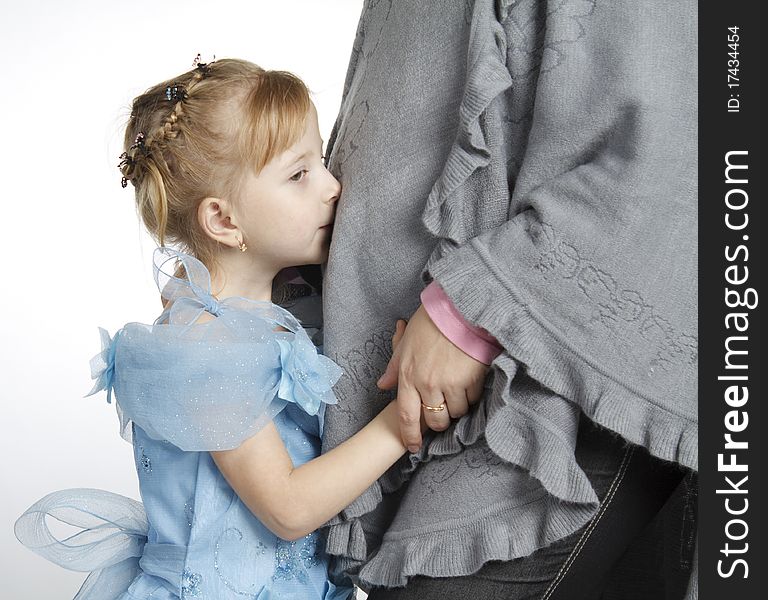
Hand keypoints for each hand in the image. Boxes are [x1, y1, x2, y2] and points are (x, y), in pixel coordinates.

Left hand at [378, 305, 488, 452]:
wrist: (458, 309)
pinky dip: (471, 395)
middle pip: (435, 420)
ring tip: (458, 392)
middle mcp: (427, 384)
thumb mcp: (405, 344)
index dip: (410, 436)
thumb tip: (383, 385)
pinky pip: (472, 399)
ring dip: (457, 407)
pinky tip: (469, 381)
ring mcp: (450, 383)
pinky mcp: (471, 379)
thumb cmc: (430, 324)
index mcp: (408, 376)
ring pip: (456, 412)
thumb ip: (394, 368)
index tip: (413, 447)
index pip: (406, 417)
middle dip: (439, 422)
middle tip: (443, 413)